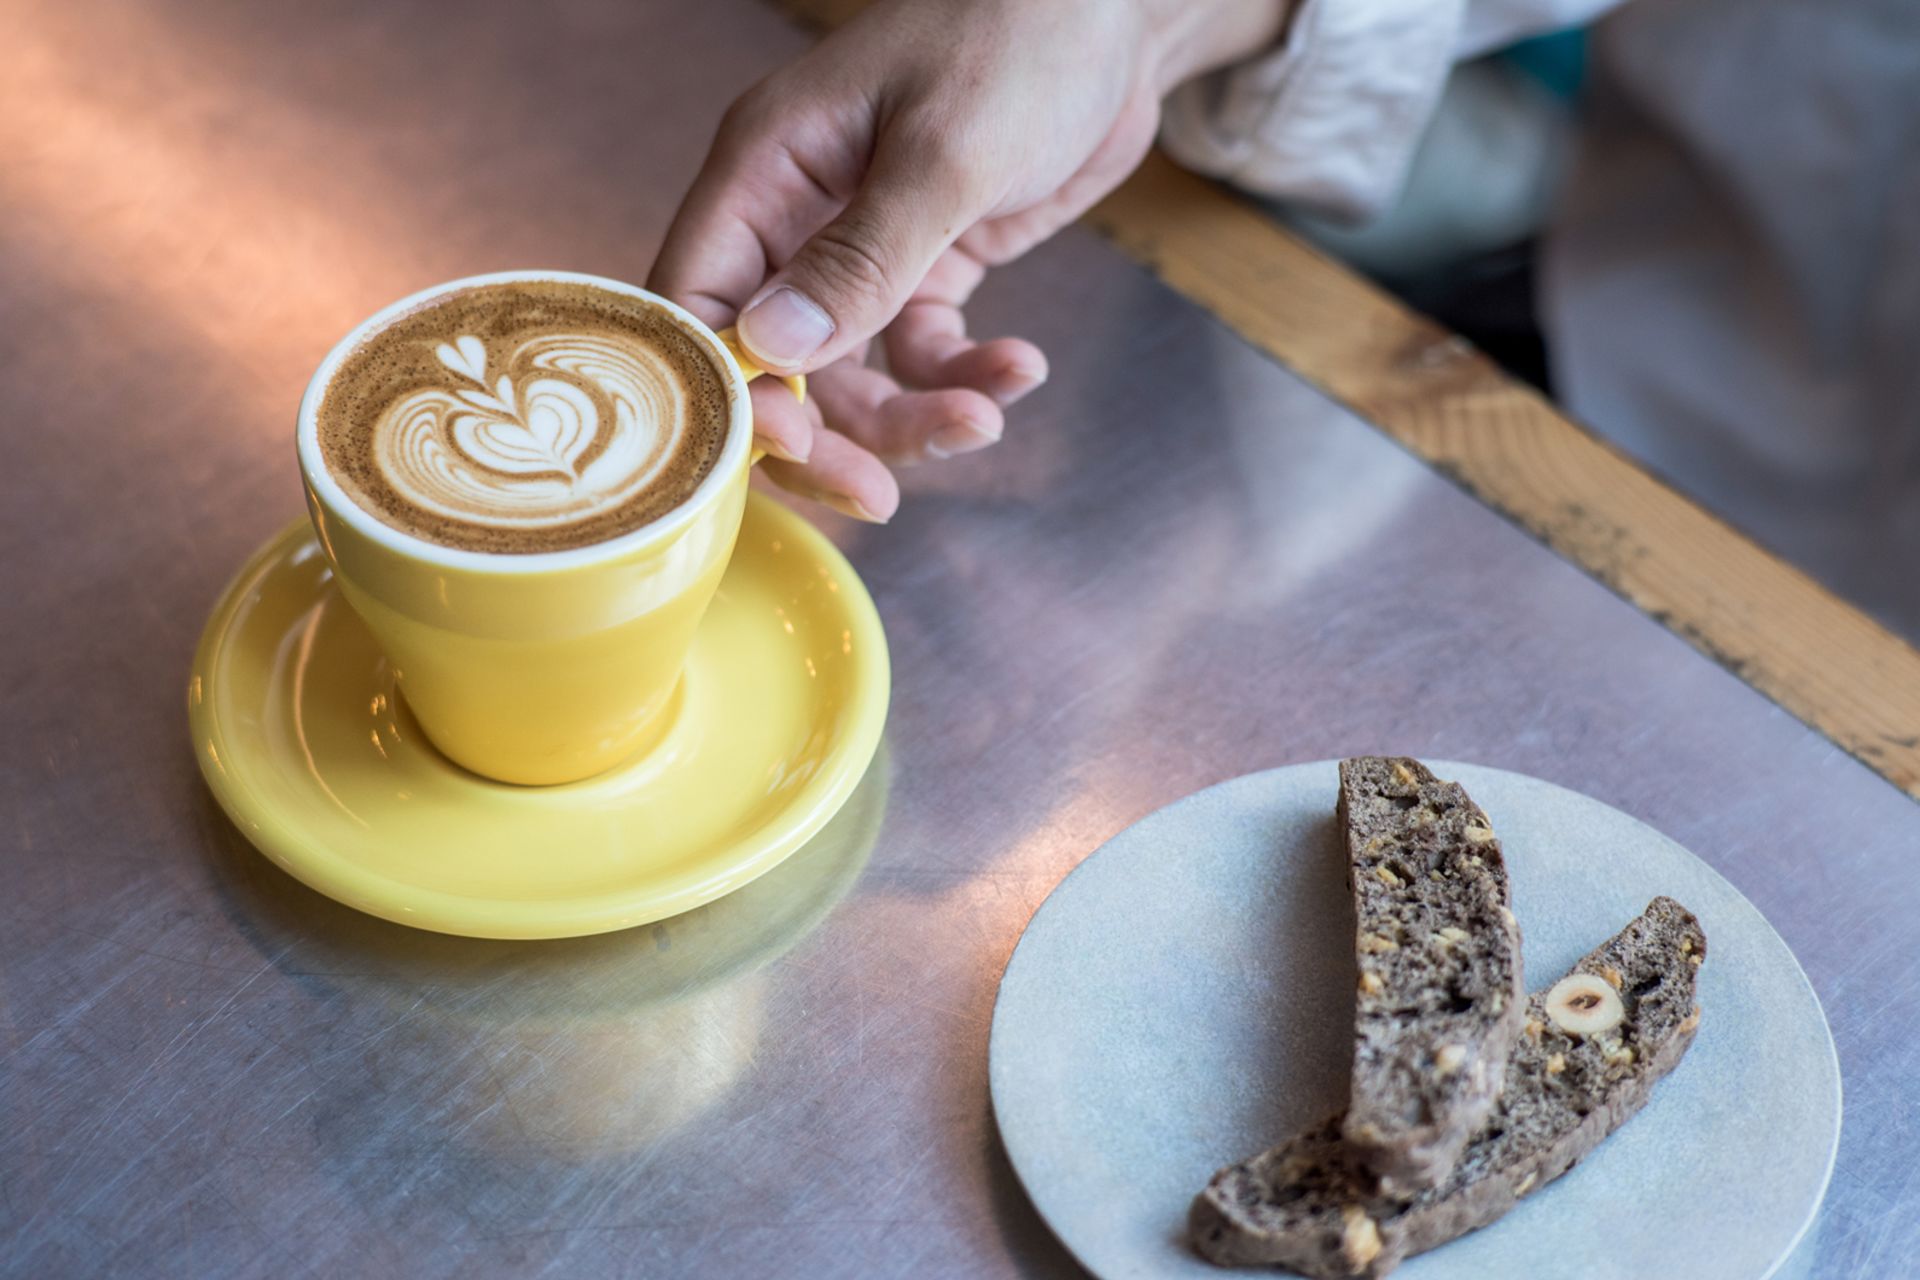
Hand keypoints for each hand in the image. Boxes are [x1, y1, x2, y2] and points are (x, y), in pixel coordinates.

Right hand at [649, 0, 1289, 520]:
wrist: (1115, 14)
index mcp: (765, 169)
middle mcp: (796, 216)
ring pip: (848, 375)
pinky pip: (919, 350)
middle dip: (827, 437)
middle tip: (879, 495)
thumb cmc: (1021, 37)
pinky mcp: (925, 265)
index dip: (729, 390)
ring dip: (911, 415)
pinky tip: (1018, 367)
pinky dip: (963, 376)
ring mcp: (859, 246)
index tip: (792, 447)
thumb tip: (775, 350)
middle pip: (771, 365)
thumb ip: (863, 256)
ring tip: (983, 416)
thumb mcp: (945, 151)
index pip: (698, 303)